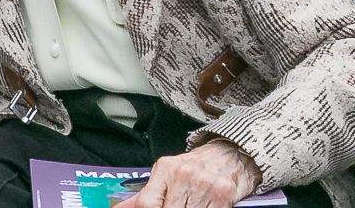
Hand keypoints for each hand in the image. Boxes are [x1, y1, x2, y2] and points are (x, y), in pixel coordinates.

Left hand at [127, 140, 261, 207]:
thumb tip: (122, 207)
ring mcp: (204, 185)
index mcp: (166, 168)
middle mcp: (184, 174)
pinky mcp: (223, 195)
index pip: (147, 203)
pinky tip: (201, 207)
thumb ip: (148, 191)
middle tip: (176, 207)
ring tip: (187, 205)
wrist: (232, 152)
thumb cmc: (198, 164)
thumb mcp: (169, 172)